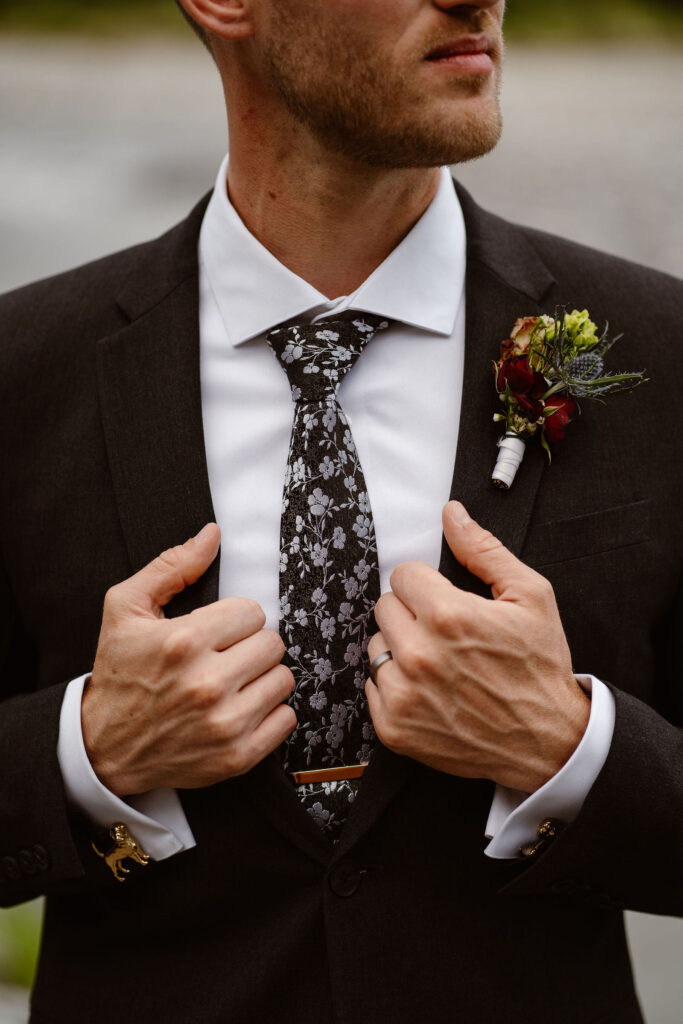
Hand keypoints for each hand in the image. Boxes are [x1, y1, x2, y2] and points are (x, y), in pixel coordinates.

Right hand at [82, 524, 295, 795]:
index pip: (253, 611)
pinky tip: (239, 709)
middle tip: (225, 657)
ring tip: (232, 683)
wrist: (104, 747)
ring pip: (283, 679)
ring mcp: (224, 724)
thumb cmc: (120, 672)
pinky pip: (286, 719)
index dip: (235, 619)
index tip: (216, 632)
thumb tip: (213, 534)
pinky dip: (269, 713)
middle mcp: (206, 684)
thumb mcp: (125, 609)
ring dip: (261, 678)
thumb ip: (172, 566)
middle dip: (250, 646)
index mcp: (183, 642)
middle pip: (273, 644)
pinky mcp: (237, 756)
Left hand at [366, 501, 589, 792]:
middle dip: (412, 614)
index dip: (427, 584)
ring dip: (401, 649)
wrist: (549, 742)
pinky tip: (430, 691)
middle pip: (385, 608)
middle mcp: (419, 655)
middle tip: (447, 634)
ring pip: (376, 646)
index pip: (403, 575)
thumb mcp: (531, 596)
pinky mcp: (395, 727)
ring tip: (440, 664)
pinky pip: (373, 687)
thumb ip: (484, 550)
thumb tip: (451, 514)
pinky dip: (396, 686)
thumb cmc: (540, 668)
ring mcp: (404, 694)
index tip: (446, 601)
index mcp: (448, 616)